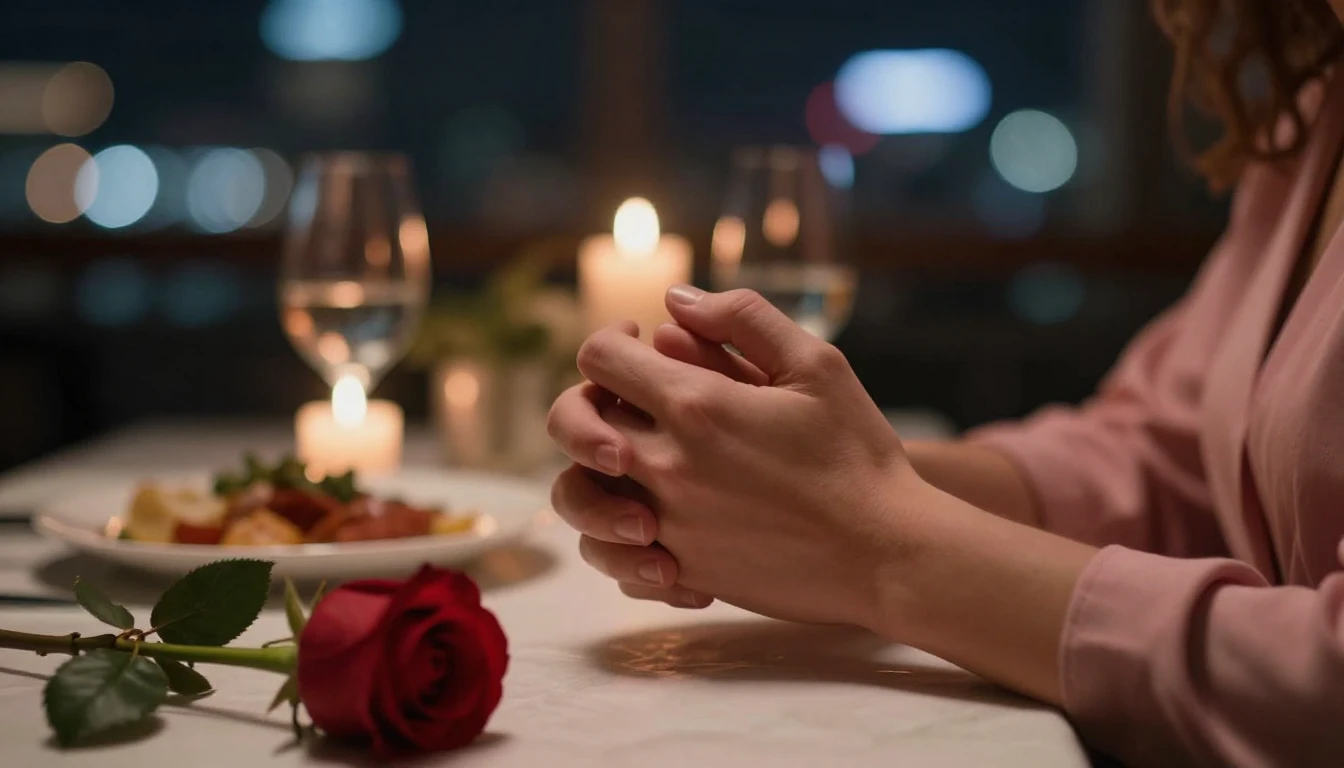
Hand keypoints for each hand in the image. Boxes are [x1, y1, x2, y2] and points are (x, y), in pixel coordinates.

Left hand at [548, 286, 915, 626]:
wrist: (888, 554)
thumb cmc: (859, 455)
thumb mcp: (816, 364)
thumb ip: (742, 318)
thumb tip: (676, 299)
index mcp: (696, 406)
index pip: (599, 357)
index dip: (611, 339)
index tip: (640, 343)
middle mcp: (668, 466)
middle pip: (571, 422)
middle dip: (587, 400)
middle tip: (624, 401)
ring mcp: (669, 524)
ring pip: (576, 494)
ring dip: (590, 470)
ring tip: (626, 462)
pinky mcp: (681, 570)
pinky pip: (610, 555)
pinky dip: (616, 536)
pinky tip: (652, 520)